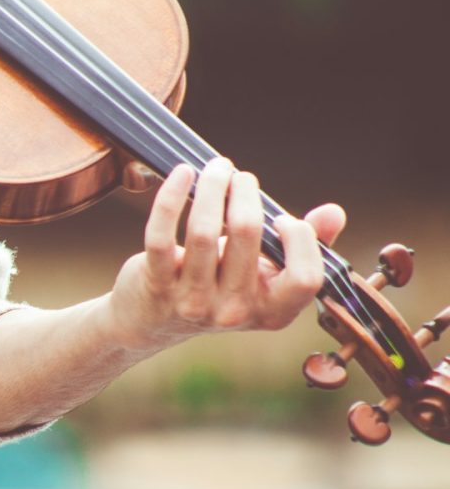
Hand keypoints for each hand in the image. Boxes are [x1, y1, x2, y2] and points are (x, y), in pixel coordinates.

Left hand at [108, 158, 345, 351]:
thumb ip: (303, 246)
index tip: (281, 217)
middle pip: (248, 236)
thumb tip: (334, 212)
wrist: (153, 320)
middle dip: (245, 192)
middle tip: (238, 176)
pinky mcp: (157, 286)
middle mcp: (234, 312)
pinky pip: (161, 235)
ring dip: (212, 187)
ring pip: (204, 231)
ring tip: (215, 168)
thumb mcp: (263, 273)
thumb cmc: (218, 285)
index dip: (300, 240)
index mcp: (272, 312)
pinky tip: (182, 174)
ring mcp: (194, 302)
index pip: (305, 278)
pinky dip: (171, 198)